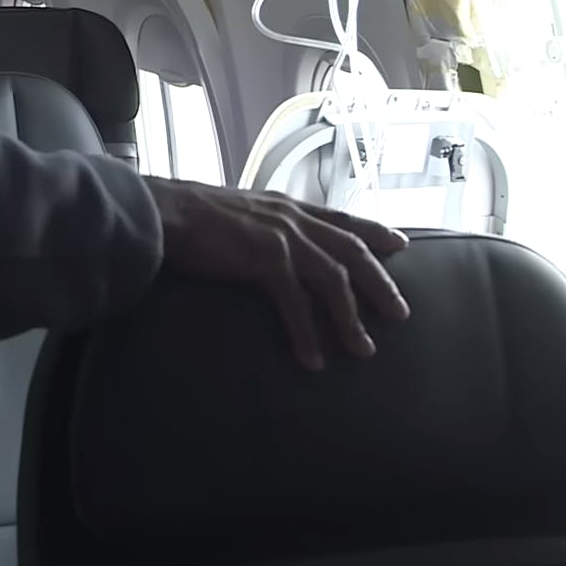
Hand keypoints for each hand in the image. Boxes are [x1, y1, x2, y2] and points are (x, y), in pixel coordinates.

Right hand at [148, 179, 409, 371]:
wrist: (164, 210)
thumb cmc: (190, 214)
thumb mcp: (239, 211)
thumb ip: (260, 224)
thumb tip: (265, 243)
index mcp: (287, 206)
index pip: (342, 219)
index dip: (373, 231)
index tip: (398, 244)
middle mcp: (292, 218)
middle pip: (351, 251)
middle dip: (379, 283)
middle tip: (400, 312)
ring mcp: (281, 237)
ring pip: (333, 279)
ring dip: (351, 318)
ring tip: (363, 349)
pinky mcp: (265, 259)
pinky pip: (296, 303)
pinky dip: (307, 334)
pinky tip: (313, 359)